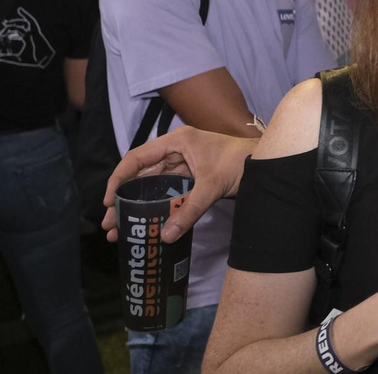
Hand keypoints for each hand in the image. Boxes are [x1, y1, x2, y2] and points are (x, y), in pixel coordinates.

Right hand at [101, 126, 256, 242]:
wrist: (269, 165)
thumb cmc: (242, 163)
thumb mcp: (212, 186)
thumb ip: (189, 210)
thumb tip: (165, 236)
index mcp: (177, 141)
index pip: (137, 158)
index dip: (119, 179)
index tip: (108, 201)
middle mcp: (176, 150)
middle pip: (142, 175)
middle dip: (124, 200)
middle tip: (110, 224)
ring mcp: (184, 164)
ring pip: (153, 186)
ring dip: (137, 206)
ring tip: (120, 231)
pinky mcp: (192, 177)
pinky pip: (168, 192)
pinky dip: (156, 207)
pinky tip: (146, 224)